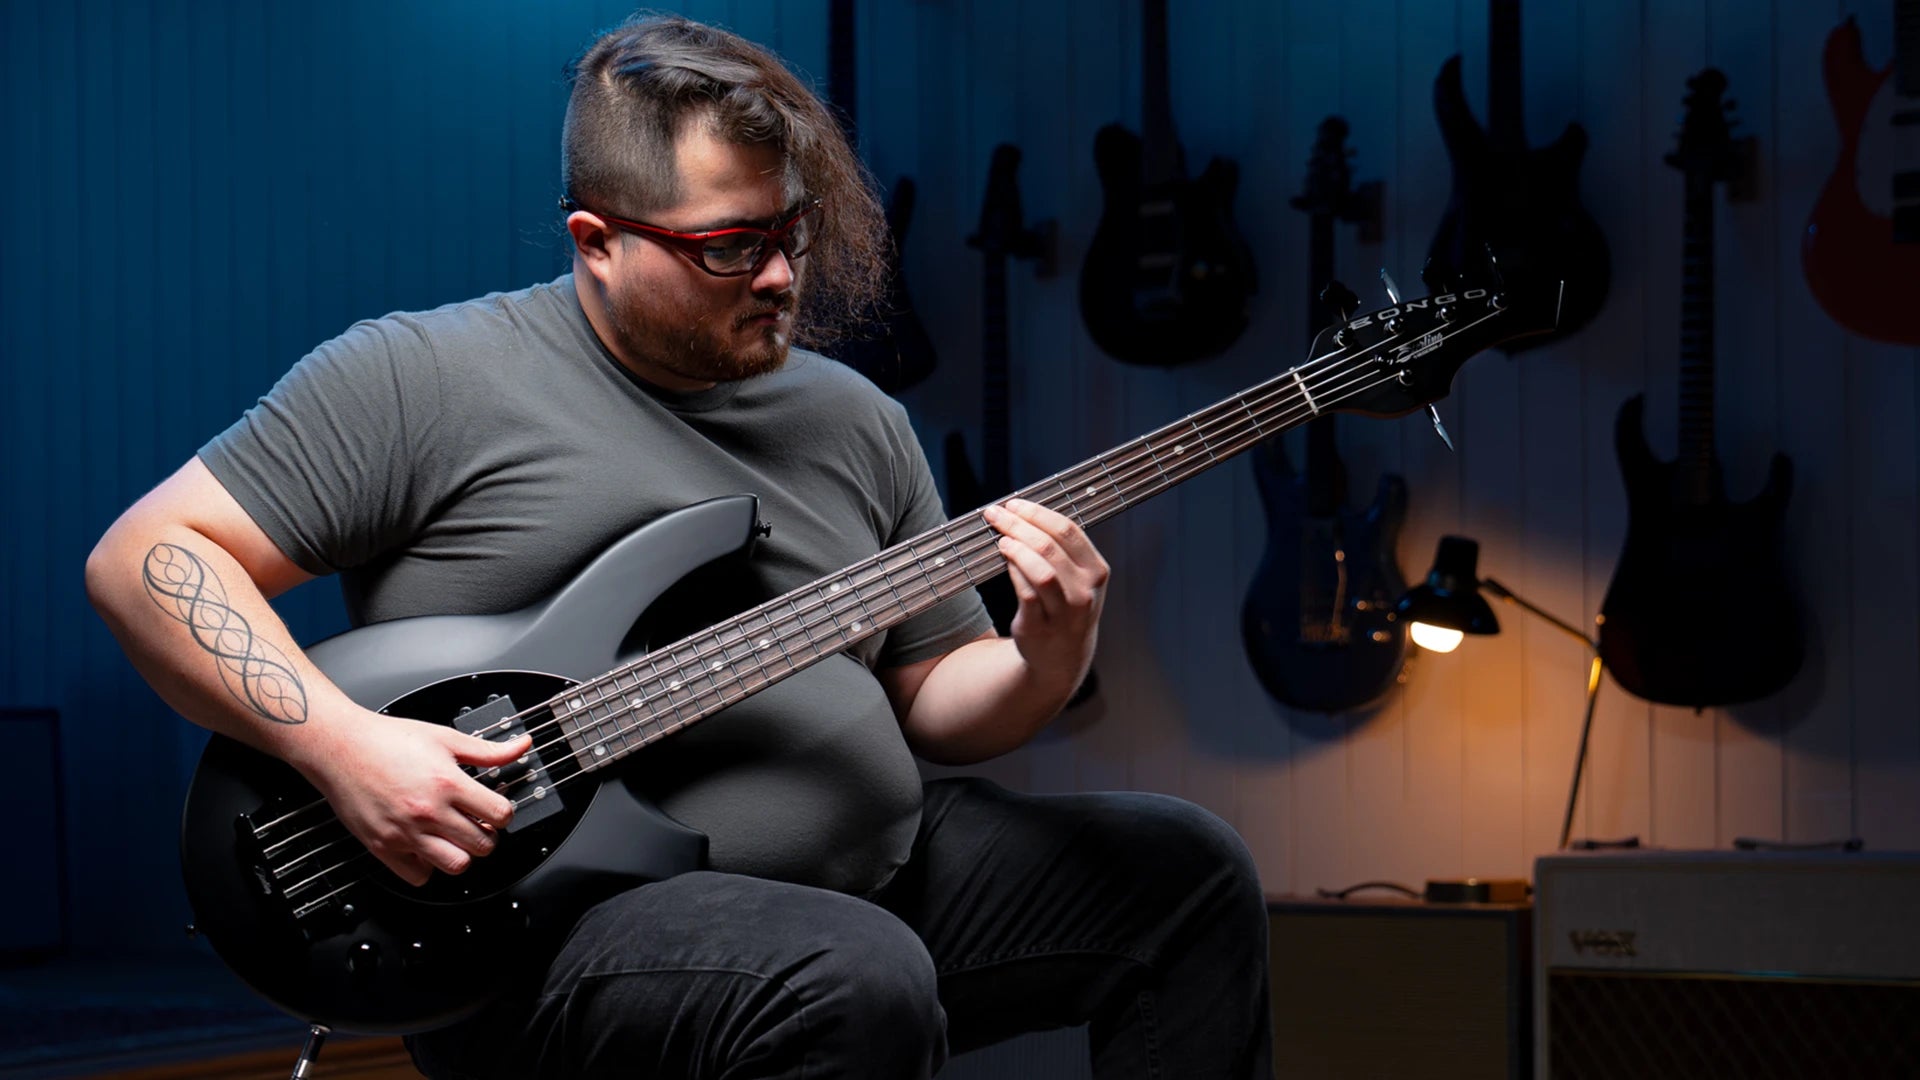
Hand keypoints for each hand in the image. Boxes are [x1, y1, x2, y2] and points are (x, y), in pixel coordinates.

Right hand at [292, 710, 531, 886]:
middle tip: (478, 824)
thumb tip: (521, 747)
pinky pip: (418, 875)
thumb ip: (487, 751)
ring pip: (455, 865)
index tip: (496, 809)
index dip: (504, 813)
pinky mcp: (383, 847)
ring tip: (455, 837)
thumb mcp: (445, 738)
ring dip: (462, 854)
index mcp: (447, 783)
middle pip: (483, 845)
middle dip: (488, 836)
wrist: (341, 747)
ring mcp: (405, 833)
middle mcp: (428, 812)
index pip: (500, 814)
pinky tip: (427, 846)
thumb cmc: (388, 740)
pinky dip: (428, 866)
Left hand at [982, 499, 1108, 692]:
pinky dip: (1014, 572)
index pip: (1069, 531)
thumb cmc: (1065, 607)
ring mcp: (1065, 613)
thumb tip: (1023, 512)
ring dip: (1017, 548)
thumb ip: (1060, 549)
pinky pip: (1026, 594)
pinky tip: (1004, 560)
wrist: (1061, 657)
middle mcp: (1085, 592)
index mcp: (1096, 571)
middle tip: (997, 514)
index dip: (1038, 513)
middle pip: (1051, 546)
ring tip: (1001, 538)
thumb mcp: (1077, 579)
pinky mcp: (1040, 627)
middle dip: (1019, 524)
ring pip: (1041, 571)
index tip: (1014, 503)